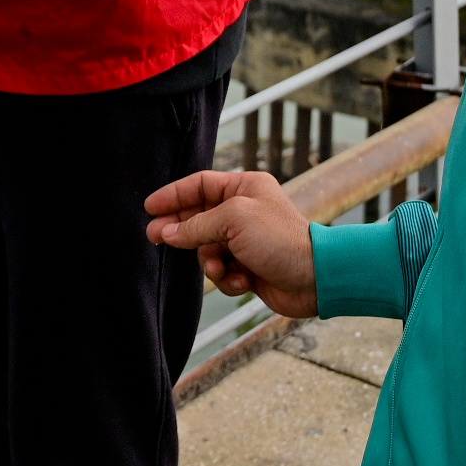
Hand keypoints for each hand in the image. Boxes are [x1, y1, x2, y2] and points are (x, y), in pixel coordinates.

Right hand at [145, 169, 317, 317]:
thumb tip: (168, 233)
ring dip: (211, 261)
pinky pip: (222, 270)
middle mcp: (244, 211)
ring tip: (221, 268)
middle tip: (155, 238)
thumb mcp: (233, 220)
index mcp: (244, 188)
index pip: (199, 185)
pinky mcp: (249, 266)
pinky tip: (242, 280)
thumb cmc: (281, 240)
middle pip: (199, 217)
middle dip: (181, 231)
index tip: (150, 208)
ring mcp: (246, 240)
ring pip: (207, 249)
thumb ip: (196, 224)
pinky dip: (228, 278)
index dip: (173, 195)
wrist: (315, 278)